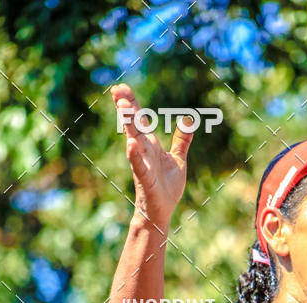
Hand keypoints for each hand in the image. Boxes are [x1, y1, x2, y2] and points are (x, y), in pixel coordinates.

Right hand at [110, 83, 192, 229]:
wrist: (162, 210)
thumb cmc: (167, 186)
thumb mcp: (178, 159)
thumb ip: (181, 141)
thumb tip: (189, 120)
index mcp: (151, 145)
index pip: (140, 120)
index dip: (132, 104)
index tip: (121, 87)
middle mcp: (144, 151)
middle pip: (134, 125)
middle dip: (126, 109)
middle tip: (117, 90)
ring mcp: (143, 164)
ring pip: (134, 141)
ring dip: (128, 125)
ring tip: (122, 108)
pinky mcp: (145, 179)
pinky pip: (138, 165)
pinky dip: (134, 155)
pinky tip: (131, 144)